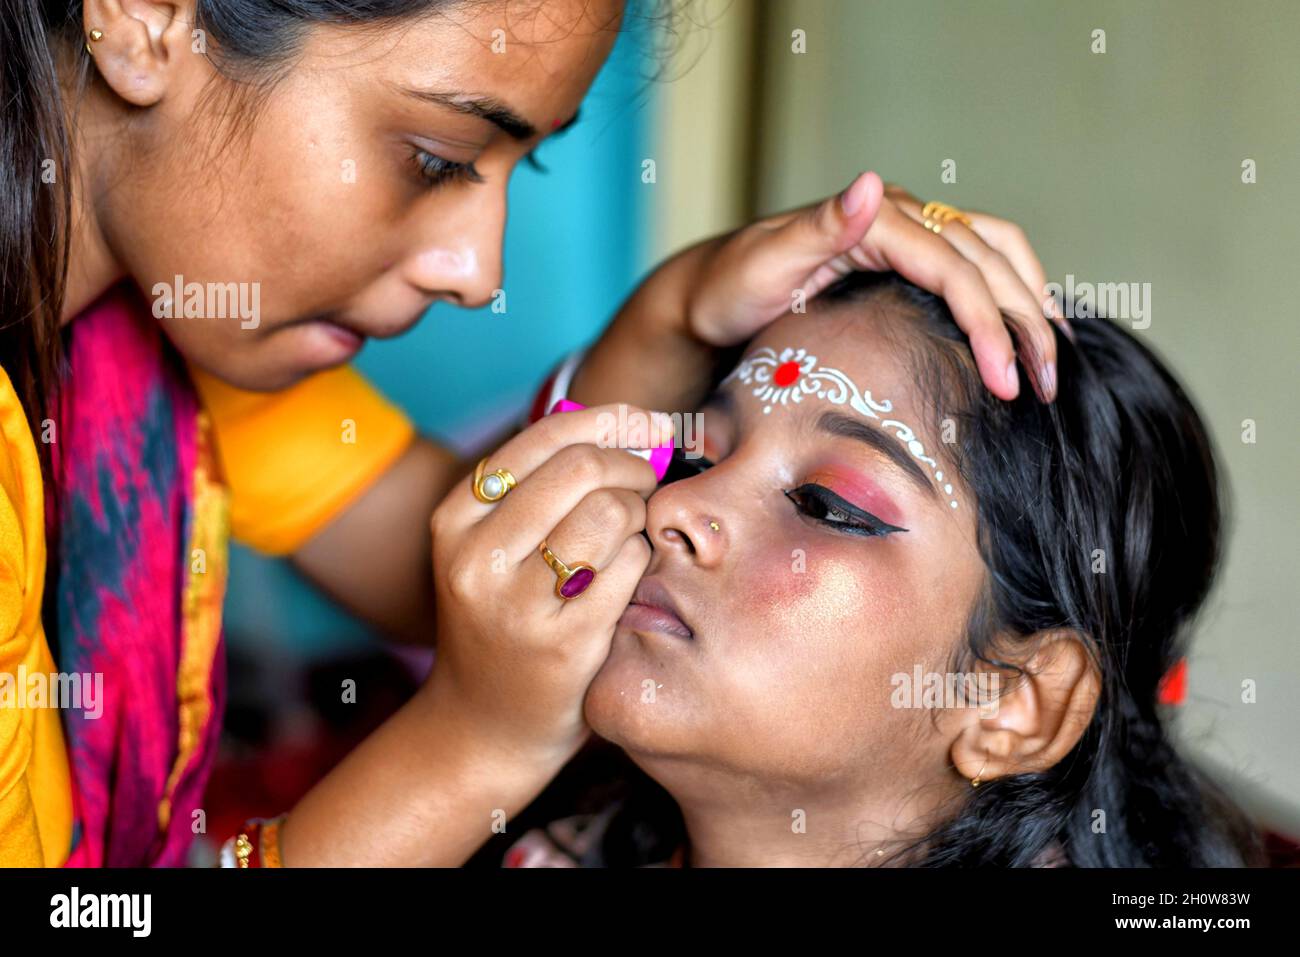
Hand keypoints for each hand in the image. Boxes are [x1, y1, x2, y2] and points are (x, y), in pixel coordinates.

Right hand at [426, 404, 674, 764]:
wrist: (482, 728)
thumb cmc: (504, 621)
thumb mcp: (493, 548)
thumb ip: (544, 485)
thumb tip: (636, 424)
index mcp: (455, 520)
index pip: (546, 438)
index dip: (612, 421)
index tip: (650, 424)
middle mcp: (476, 557)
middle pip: (583, 468)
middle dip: (633, 467)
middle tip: (647, 484)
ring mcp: (517, 603)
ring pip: (611, 513)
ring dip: (638, 516)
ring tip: (628, 538)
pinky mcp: (563, 642)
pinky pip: (630, 566)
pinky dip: (642, 560)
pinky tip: (628, 577)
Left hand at [684, 171, 1069, 401]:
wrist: (707, 294)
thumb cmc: (728, 287)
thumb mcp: (765, 262)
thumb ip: (820, 227)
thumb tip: (873, 182)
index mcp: (875, 219)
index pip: (954, 268)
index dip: (989, 323)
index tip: (1007, 381)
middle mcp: (899, 215)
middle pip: (989, 261)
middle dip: (1025, 324)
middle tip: (1048, 387)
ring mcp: (906, 231)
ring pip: (997, 254)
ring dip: (1033, 303)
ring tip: (1054, 360)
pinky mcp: (905, 254)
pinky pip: (977, 262)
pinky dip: (1013, 291)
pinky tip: (1029, 330)